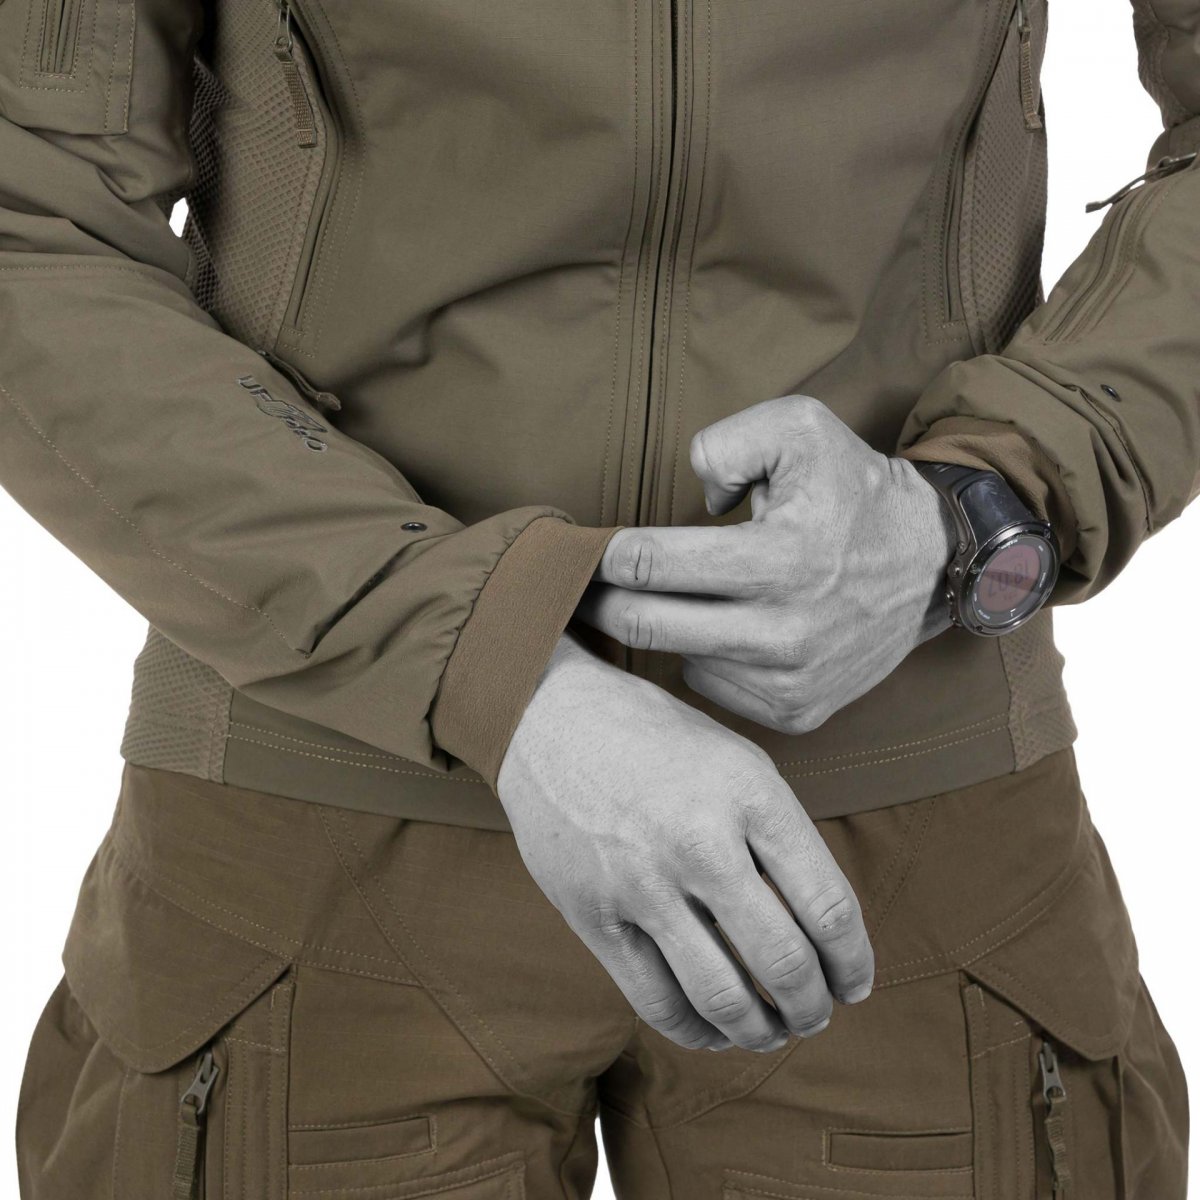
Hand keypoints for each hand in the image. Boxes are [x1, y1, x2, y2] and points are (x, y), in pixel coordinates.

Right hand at [496, 634, 873, 1052]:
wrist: (549, 717)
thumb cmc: (658, 740)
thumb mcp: (738, 762)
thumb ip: (781, 838)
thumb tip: (824, 930)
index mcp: (751, 794)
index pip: (829, 907)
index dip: (853, 962)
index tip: (854, 983)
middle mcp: (700, 841)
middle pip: (785, 962)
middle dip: (814, 1006)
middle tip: (817, 1013)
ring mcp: (641, 882)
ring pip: (722, 997)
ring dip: (761, 1030)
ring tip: (772, 1030)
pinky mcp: (592, 913)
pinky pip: (656, 1000)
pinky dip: (696, 1031)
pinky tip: (713, 1029)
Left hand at [578, 395, 956, 734]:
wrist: (930, 562)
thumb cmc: (853, 490)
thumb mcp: (800, 427)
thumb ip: (729, 442)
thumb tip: (692, 494)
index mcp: (783, 557)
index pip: (653, 563)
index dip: (604, 555)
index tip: (584, 548)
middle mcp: (786, 630)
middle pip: (646, 626)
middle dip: (601, 601)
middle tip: (581, 583)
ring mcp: (791, 680)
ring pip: (676, 659)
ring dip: (661, 627)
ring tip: (671, 595)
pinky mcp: (797, 711)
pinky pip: (712, 685)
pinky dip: (704, 655)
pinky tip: (726, 626)